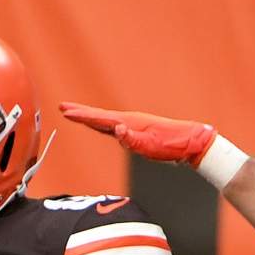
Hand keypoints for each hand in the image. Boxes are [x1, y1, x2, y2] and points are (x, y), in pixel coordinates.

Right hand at [59, 102, 217, 165]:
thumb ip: (132, 139)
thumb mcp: (152, 146)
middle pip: (100, 116)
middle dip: (81, 112)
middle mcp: (130, 121)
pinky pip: (114, 126)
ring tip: (76, 114)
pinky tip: (101, 126)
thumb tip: (116, 129)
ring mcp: (134, 125)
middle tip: (63, 107)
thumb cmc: (172, 145)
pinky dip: (102, 124)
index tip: (65, 111)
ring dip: (90, 117)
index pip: (101, 119)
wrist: (191, 141)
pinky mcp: (139, 130)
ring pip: (106, 120)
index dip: (82, 116)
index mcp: (130, 123)